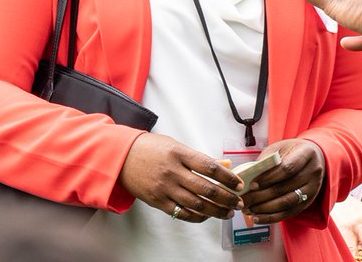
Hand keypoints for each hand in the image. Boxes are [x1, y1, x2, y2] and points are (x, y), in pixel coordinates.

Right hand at [118, 132, 242, 221]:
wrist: (121, 158)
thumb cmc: (150, 148)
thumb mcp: (176, 145)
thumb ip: (199, 157)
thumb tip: (223, 166)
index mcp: (180, 153)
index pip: (210, 167)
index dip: (228, 177)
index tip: (239, 184)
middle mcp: (173, 171)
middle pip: (206, 188)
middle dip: (226, 198)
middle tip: (238, 203)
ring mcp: (165, 188)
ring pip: (196, 204)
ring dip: (215, 210)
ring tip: (227, 213)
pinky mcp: (157, 201)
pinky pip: (181, 213)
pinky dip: (196, 217)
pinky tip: (207, 216)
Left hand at [242, 138, 325, 223]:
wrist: (313, 157)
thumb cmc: (291, 151)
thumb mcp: (280, 148)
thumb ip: (266, 161)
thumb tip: (247, 177)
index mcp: (306, 153)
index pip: (287, 169)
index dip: (269, 178)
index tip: (252, 185)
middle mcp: (313, 172)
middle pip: (285, 188)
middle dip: (261, 196)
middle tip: (244, 200)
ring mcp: (313, 188)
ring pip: (287, 203)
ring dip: (265, 209)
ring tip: (249, 209)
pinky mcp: (308, 202)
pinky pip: (289, 213)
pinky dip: (272, 217)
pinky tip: (258, 217)